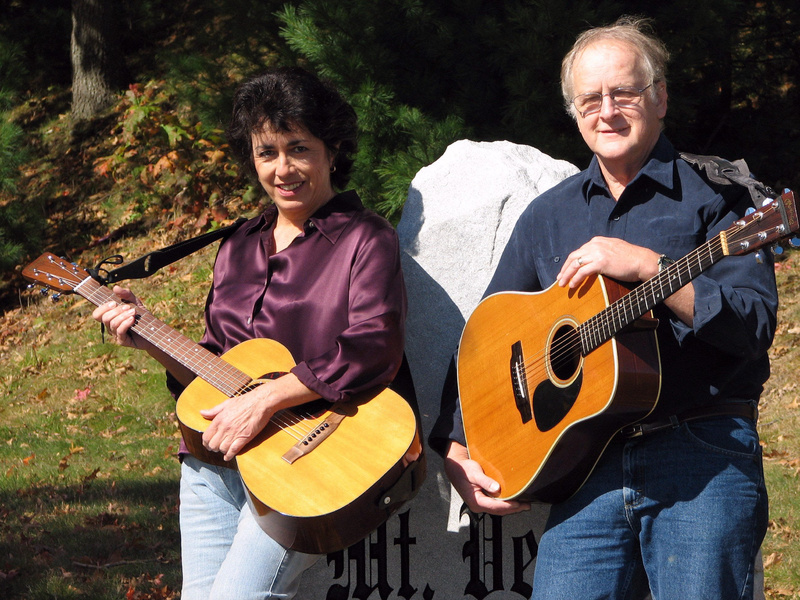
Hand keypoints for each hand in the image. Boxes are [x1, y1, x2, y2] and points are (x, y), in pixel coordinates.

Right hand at [91, 286, 146, 348]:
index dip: (103, 308)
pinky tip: (132, 319)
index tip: (114, 303)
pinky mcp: (122, 341)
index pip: (97, 314)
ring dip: (123, 316)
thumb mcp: (135, 303)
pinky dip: (125, 323)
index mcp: (110, 318)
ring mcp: (116, 335)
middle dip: (117, 311)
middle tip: (128, 307)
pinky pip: (120, 331)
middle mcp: (110, 327)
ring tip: (133, 312)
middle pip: (104, 318)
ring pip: (113, 324)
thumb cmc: (142, 317)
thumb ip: (126, 294)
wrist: (154, 331)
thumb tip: (115, 288)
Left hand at [200, 373, 317, 460]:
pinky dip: (229, 455)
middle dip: (214, 448)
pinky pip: (233, 450)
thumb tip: (202, 413)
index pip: (206, 436)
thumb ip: (213, 411)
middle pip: (213, 445)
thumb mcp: (226, 404)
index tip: (208, 444)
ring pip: (222, 449)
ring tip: (224, 450)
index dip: (206, 442)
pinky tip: (228, 456)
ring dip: (222, 451)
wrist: (260, 402)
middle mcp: (225, 427)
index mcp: (219, 419)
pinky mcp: (244, 437)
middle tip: (217, 447)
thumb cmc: (245, 401)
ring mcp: (234, 433)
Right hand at [444, 442, 529, 515]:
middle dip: (513, 509)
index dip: (509, 506)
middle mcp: (478, 505)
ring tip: (524, 505)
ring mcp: (480, 504)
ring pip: (498, 509)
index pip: (495, 507)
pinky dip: (506, 504)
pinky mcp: (482, 500)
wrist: (455, 468)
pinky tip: (513, 501)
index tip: (519, 504)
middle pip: (499, 511)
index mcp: (476, 501)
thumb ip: (485, 481)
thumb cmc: (464, 470)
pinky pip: (496, 505)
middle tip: (527, 506)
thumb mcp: (474, 473)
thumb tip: (496, 488)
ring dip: (511, 508)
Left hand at [557, 236, 659, 288]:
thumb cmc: (631, 259)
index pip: (578, 252)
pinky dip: (575, 279)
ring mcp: (597, 253)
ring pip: (575, 264)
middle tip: (559, 278)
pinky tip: (572, 285)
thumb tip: (594, 261)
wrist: (642, 261)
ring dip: (566, 275)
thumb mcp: (613, 249)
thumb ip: (602, 252)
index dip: (570, 262)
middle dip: (564, 269)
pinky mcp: (600, 262)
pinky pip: (582, 271)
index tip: (565, 271)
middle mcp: (595, 244)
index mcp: (597, 241)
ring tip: (562, 284)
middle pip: (573, 256)